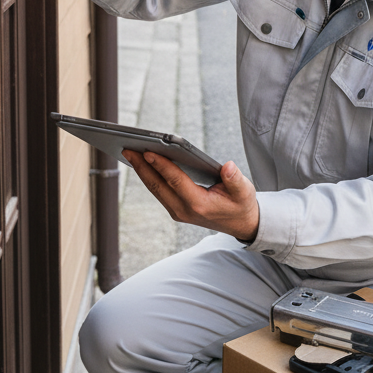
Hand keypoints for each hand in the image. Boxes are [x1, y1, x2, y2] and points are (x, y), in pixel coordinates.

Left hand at [122, 150, 259, 242]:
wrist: (240, 224)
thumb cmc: (241, 204)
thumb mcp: (244, 191)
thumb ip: (235, 179)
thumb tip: (228, 166)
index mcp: (199, 204)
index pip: (175, 181)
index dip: (161, 165)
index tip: (148, 151)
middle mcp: (184, 210)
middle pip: (157, 186)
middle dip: (142, 166)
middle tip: (128, 148)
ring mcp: (177, 211)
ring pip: (155, 189)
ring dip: (141, 171)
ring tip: (130, 153)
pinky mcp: (175, 209)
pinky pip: (158, 191)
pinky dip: (149, 177)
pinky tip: (142, 164)